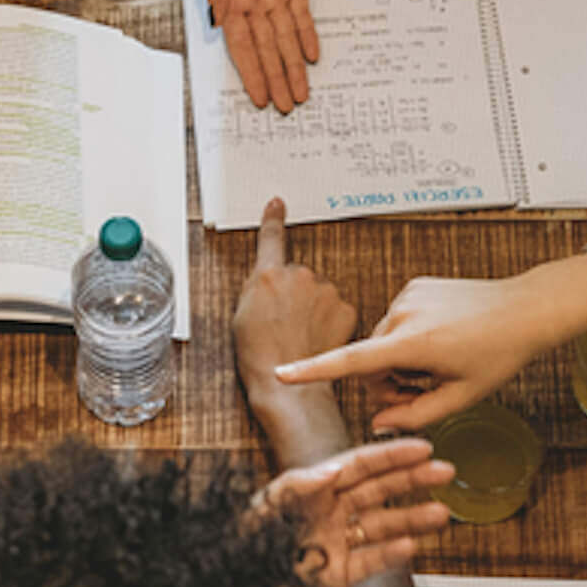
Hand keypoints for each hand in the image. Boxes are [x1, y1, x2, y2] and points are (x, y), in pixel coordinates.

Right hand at [201, 0, 317, 112]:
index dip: (251, 72)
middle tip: (286, 107)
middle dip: (275, 78)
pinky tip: (312, 57)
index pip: (241, 44)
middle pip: (266, 48)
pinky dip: (307, 35)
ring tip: (301, 94)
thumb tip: (219, 15)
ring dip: (292, 66)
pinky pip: (301, 14)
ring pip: (285, 38)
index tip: (259, 97)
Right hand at [234, 197, 358, 417]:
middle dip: (295, 294)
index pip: (271, 238)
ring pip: (320, 292)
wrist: (285, 382)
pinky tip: (318, 338)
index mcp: (267, 275)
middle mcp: (298, 275)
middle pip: (299, 276)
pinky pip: (337, 308)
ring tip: (300, 334)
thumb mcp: (241, 314)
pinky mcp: (346, 307)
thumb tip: (269, 278)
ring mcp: (325, 290)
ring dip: (313, 308)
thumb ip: (257, 287)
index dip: (273, 219)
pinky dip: (331, 320)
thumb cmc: (258, 354)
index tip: (277, 204)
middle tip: (284, 322)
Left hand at [255, 438, 451, 586]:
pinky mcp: (339, 574)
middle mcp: (333, 511)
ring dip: (413, 519)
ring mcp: (339, 541)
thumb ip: (297, 485)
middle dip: (414, 480)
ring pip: (383, 526)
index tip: (422, 447)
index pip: (361, 465)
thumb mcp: (266, 504)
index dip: (392, 455)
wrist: (239, 578)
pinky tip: (411, 546)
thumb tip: (330, 470)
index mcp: (317, 487)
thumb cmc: (246, 536)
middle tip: (446, 470)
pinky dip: (391, 555)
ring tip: (441, 513)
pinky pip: (370, 562)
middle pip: (380, 490)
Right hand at [275, 274, 555, 433]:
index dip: (314, 370)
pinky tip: (443, 339)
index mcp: (413, 344)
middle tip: (426, 390)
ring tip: (441, 363)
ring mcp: (407, 296)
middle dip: (389, 382)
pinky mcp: (414, 287)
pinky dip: (410, 338)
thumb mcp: (462, 397)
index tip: (282, 373)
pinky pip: (397, 322)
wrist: (525, 308)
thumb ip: (415, 415)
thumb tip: (380, 422)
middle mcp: (402, 314)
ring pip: (383, 343)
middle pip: (371, 361)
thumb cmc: (498, 354)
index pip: (352, 361)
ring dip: (401, 360)